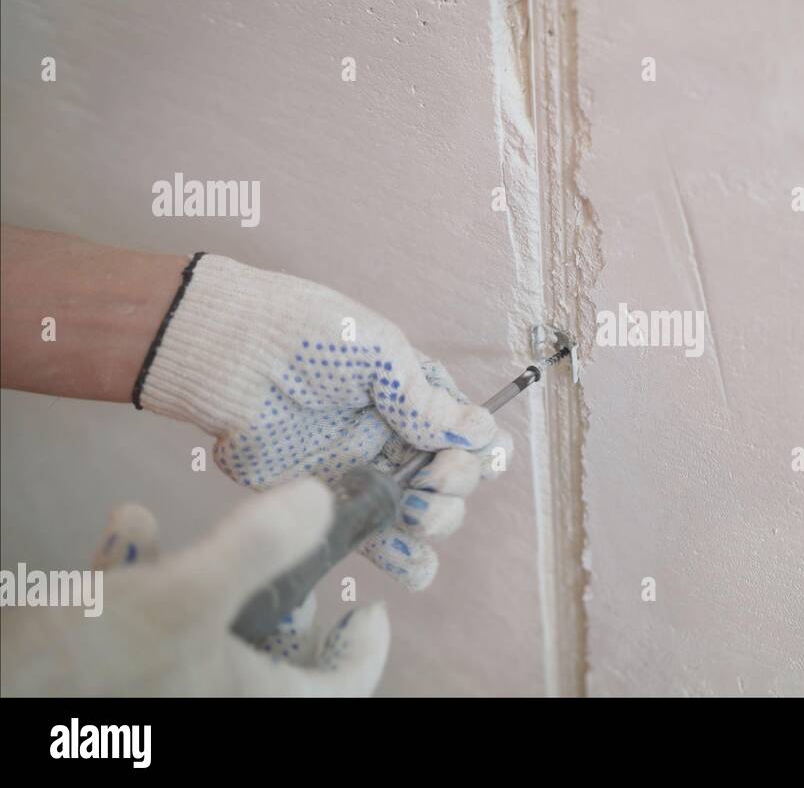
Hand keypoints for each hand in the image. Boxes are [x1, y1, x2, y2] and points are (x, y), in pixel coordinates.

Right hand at [0, 479, 388, 696]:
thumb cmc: (87, 661)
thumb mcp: (184, 593)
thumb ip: (259, 546)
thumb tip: (321, 501)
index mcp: (251, 703)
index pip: (341, 689)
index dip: (365, 650)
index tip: (370, 608)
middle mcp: (213, 702)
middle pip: (278, 659)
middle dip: (278, 602)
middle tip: (281, 565)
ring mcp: (161, 691)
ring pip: (211, 637)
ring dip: (203, 576)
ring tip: (187, 539)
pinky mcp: (114, 678)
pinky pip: (148, 629)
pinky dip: (143, 579)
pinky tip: (126, 529)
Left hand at [135, 254, 511, 587]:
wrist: (229, 357)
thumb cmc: (304, 335)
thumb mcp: (378, 352)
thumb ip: (425, 401)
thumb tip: (483, 432)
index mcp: (418, 397)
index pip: (473, 434)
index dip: (481, 452)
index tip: (459, 454)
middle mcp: (399, 439)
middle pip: (456, 482)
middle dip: (454, 489)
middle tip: (429, 483)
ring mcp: (366, 474)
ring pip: (425, 519)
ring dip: (436, 526)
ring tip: (413, 516)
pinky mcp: (329, 505)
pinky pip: (376, 543)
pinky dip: (401, 560)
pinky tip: (405, 560)